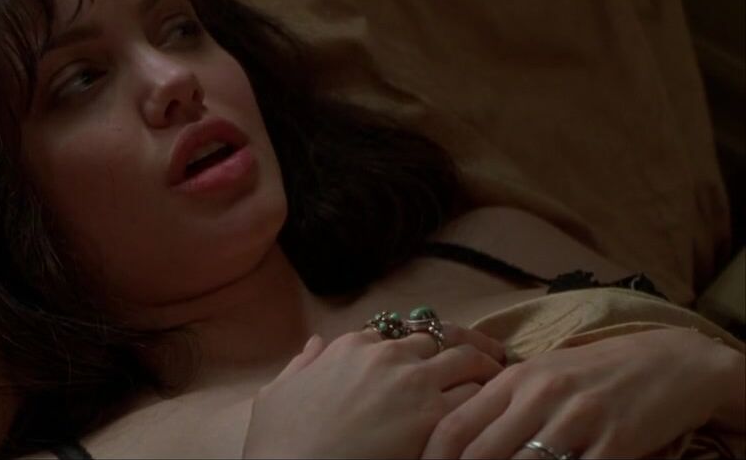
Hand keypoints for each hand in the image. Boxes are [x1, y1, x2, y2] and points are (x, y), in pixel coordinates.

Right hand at [242, 323, 506, 458]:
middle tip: (481, 365)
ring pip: (468, 362)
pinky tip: (492, 416)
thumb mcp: (276, 393)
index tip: (427, 361)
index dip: (416, 348)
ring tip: (498, 387)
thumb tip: (313, 346)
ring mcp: (414, 383)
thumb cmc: (279, 440)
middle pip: (440, 341)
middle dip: (460, 351)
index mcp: (350, 346)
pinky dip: (488, 404)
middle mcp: (386, 355)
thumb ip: (300, 365)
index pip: (397, 333)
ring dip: (483, 374)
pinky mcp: (434, 417)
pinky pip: (477, 399)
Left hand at [422, 328, 744, 458]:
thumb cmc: (596, 371)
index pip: (456, 425)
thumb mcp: (542, 374)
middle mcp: (540, 395)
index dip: (434, 458)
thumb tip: (458, 435)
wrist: (671, 363)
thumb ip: (502, 401)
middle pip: (481, 453)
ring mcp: (578, 418)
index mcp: (515, 379)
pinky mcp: (615, 440)